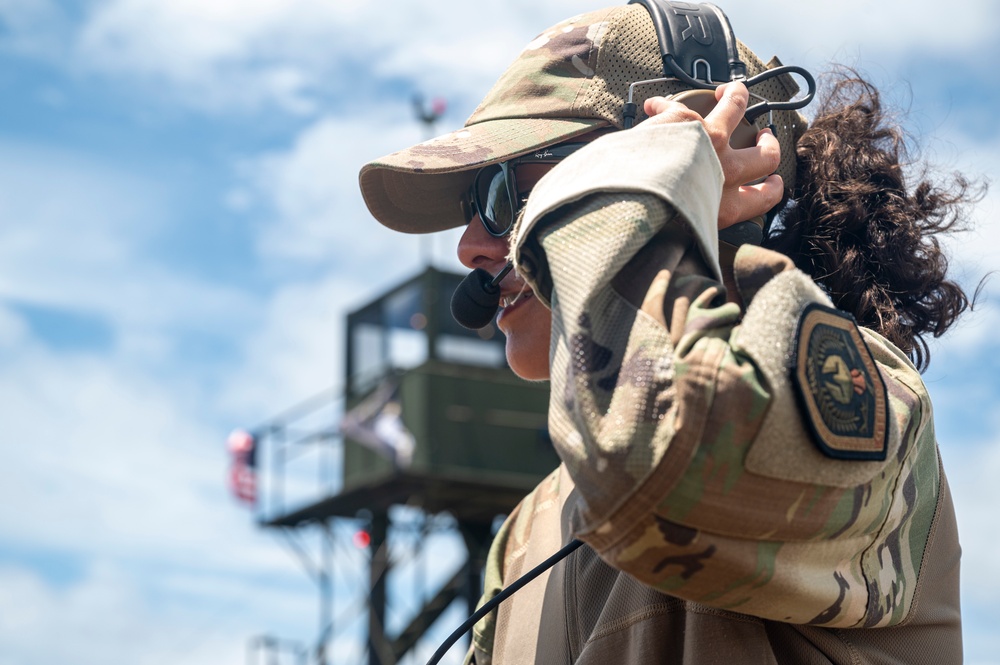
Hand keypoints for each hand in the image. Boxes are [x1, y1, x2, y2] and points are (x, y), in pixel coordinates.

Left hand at [642, 82, 782, 229]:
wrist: (631, 200)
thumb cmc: (654, 219)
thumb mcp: (688, 229)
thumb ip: (699, 219)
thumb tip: (691, 217)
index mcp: (726, 207)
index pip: (763, 198)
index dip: (772, 188)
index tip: (773, 181)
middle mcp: (725, 173)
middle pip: (765, 155)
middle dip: (768, 144)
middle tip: (763, 138)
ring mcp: (710, 142)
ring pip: (736, 108)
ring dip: (736, 96)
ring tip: (732, 93)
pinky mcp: (686, 121)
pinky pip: (681, 104)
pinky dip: (664, 105)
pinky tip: (655, 107)